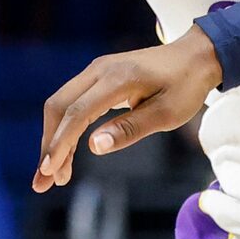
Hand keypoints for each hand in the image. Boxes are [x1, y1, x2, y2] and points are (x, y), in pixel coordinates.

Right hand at [32, 32, 223, 190]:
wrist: (196, 56)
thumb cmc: (186, 86)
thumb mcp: (167, 114)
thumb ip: (130, 129)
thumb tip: (94, 146)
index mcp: (118, 78)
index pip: (77, 112)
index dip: (60, 143)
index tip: (49, 171)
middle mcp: (100, 70)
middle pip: (59, 107)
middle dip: (49, 145)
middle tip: (43, 182)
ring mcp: (96, 70)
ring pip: (61, 105)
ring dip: (54, 139)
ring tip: (54, 176)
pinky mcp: (98, 76)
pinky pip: (73, 102)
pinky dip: (65, 129)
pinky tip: (66, 154)